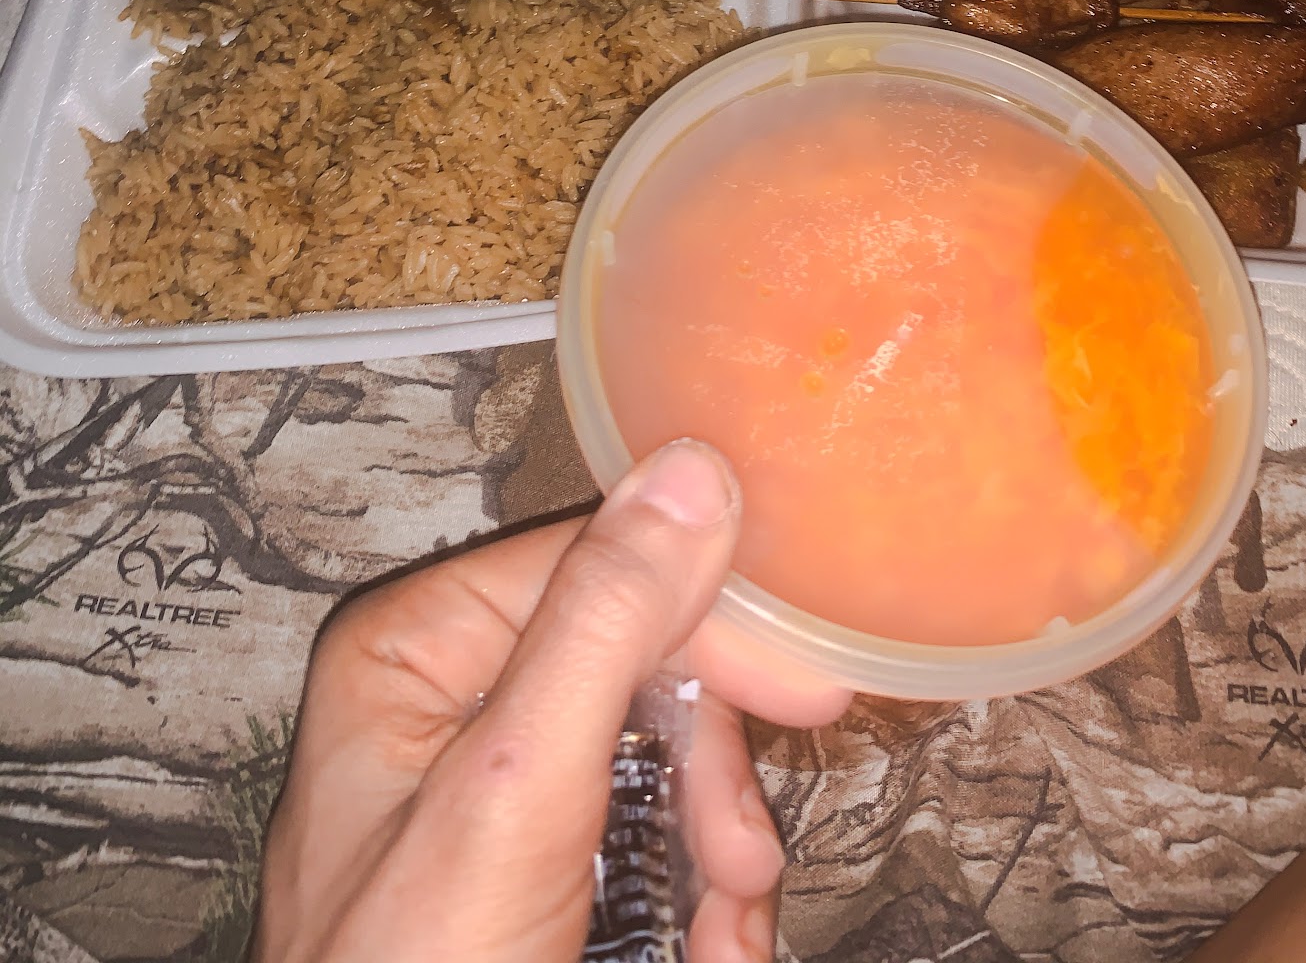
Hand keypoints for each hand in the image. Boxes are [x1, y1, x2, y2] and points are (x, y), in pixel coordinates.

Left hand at [252, 438, 849, 962]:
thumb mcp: (514, 798)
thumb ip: (603, 628)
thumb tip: (692, 473)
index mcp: (419, 647)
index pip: (602, 565)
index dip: (711, 626)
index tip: (803, 690)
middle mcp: (454, 699)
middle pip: (645, 665)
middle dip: (707, 775)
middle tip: (738, 861)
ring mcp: (498, 788)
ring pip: (666, 757)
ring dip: (716, 854)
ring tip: (723, 932)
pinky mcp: (541, 865)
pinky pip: (655, 834)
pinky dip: (700, 898)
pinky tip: (710, 944)